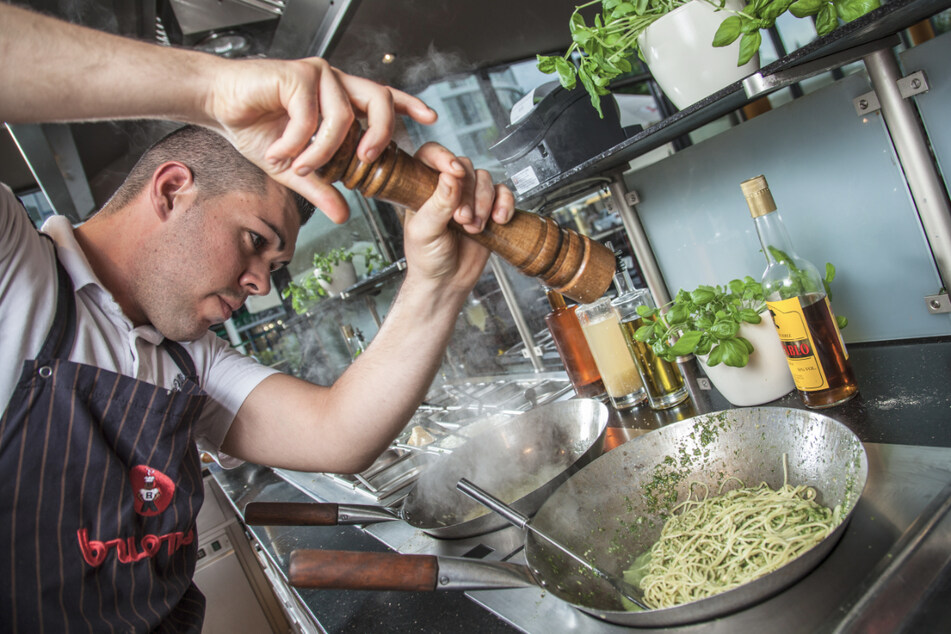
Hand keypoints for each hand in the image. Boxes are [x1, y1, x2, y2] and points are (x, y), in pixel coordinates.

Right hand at [205, 57, 435, 221]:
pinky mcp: (297, 74)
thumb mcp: (295, 168)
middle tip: (370, 160)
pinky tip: (281, 150)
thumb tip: (344, 215)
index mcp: (341, 99)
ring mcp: (319, 76)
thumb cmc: (255, 127)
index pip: (384, 98)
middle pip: (380, 100)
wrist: (218, 105)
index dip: (409, 106)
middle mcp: (335, 83)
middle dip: (381, 133)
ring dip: (323, 151)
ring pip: (343, 117)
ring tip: (300, 166)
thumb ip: (321, 187)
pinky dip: (297, 142)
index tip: (431, 119)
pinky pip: (311, 117)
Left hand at [401, 143, 514, 292]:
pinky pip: (504, 194)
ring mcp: (469, 198)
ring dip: (484, 204)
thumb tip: (449, 177)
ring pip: (485, 180)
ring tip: (474, 228)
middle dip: (468, 194)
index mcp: (423, 187)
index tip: (454, 172)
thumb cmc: (427, 259)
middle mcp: (447, 189)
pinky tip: (498, 220)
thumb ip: (438, 204)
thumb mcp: (425, 231)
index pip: (431, 155)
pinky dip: (505, 204)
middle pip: (465, 168)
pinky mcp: (488, 210)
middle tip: (462, 219)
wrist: (446, 283)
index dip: (444, 157)